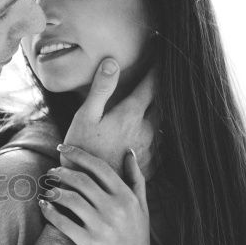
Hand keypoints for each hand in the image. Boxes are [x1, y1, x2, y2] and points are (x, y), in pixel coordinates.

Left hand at [39, 144, 163, 244]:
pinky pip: (63, 222)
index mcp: (127, 197)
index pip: (99, 167)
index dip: (78, 154)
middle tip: (51, 171)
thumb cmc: (138, 240)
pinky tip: (43, 206)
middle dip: (62, 172)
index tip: (62, 148)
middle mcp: (116, 209)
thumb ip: (136, 179)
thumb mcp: (143, 208)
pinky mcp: (90, 244)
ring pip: (70, 199)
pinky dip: (50, 212)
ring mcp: (102, 227)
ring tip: (47, 189)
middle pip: (81, 181)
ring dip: (54, 191)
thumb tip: (129, 152)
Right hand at [62, 58, 154, 177]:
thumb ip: (100, 89)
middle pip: (163, 103)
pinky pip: (161, 145)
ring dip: (161, 113)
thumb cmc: (81, 151)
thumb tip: (112, 62)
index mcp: (131, 115)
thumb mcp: (84, 117)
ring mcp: (152, 149)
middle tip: (164, 79)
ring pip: (164, 124)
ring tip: (160, 105)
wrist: (88, 190)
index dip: (157, 68)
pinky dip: (158, 135)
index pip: (152, 84)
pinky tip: (152, 134)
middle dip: (163, 90)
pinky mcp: (151, 165)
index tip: (162, 54)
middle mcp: (148, 130)